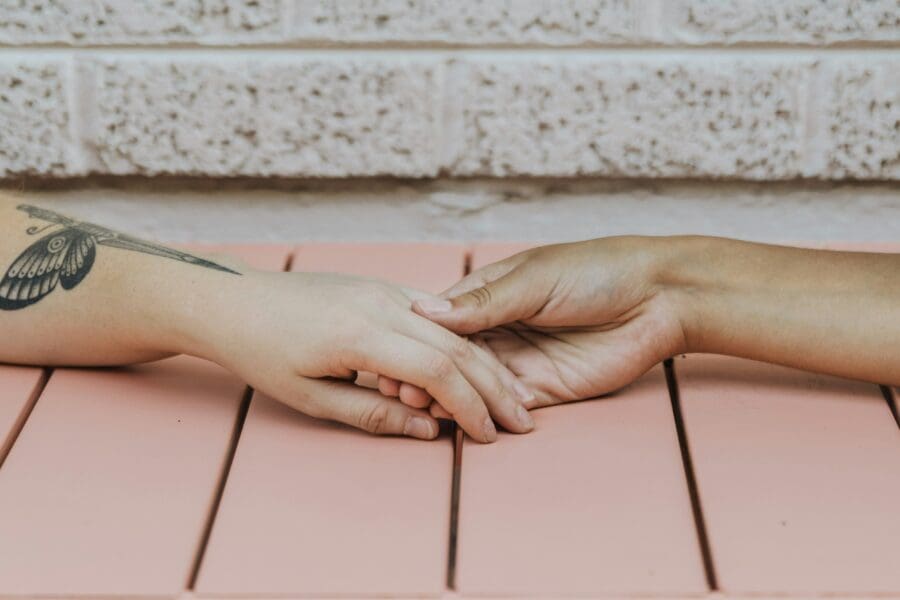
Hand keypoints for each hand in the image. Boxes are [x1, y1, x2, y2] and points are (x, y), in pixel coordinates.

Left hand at [182, 270, 534, 441]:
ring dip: (486, 363)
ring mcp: (383, 289)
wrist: (234, 300)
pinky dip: (462, 341)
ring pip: (452, 328)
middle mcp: (380, 304)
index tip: (490, 435)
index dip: (470, 406)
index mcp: (359, 334)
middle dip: (493, 388)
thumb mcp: (311, 397)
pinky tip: (479, 363)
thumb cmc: (262, 352)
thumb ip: (374, 414)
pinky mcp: (381, 286)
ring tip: (511, 396)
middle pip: (456, 347)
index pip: (436, 371)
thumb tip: (428, 432)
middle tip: (521, 422)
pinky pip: (434, 314)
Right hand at [409, 237, 686, 407]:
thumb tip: (425, 311)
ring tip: (422, 406)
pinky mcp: (544, 390)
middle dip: (429, 374)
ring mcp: (521, 361)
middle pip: (454, 358)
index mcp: (492, 294)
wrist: (658, 298)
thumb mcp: (533, 279)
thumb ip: (483, 302)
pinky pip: (505, 405)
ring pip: (473, 385)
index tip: (391, 353)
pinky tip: (458, 419)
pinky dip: (482, 413)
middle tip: (402, 388)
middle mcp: (500, 329)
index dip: (419, 339)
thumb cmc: (597, 271)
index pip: (444, 321)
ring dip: (449, 397)